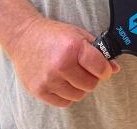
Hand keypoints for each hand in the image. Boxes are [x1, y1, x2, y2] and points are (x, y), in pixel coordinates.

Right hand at [6, 17, 120, 107]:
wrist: (23, 36)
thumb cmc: (52, 35)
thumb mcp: (77, 34)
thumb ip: (97, 51)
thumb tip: (114, 68)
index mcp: (72, 47)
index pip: (100, 68)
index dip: (105, 70)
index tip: (104, 69)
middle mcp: (61, 65)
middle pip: (90, 85)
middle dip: (91, 78)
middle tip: (83, 69)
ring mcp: (49, 79)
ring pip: (78, 95)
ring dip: (78, 87)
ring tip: (70, 74)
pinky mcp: (39, 90)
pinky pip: (63, 102)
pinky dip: (66, 94)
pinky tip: (61, 81)